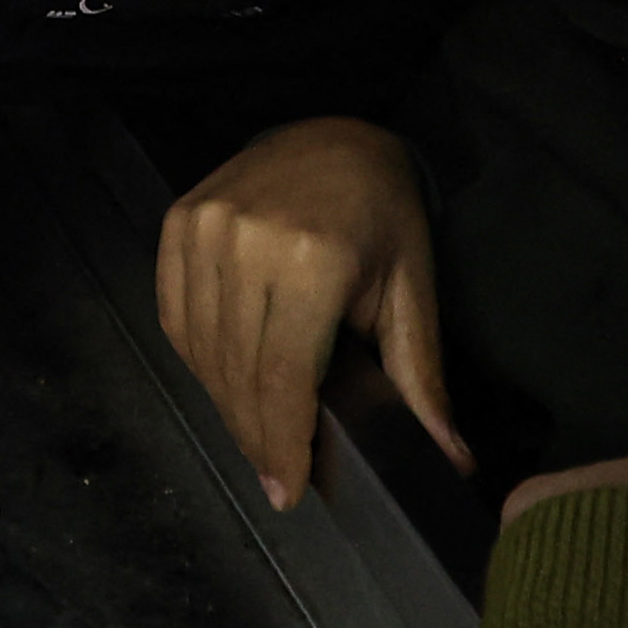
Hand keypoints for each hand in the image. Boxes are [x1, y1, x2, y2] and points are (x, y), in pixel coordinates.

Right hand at [157, 117, 471, 510]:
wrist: (338, 135)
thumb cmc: (383, 215)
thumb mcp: (411, 293)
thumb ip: (420, 381)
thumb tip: (451, 461)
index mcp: (314, 259)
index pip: (284, 379)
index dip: (282, 444)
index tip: (286, 492)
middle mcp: (249, 241)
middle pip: (240, 373)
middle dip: (258, 436)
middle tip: (275, 476)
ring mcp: (206, 227)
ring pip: (203, 352)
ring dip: (227, 406)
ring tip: (256, 434)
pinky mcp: (179, 222)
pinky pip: (176, 317)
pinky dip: (198, 361)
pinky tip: (227, 383)